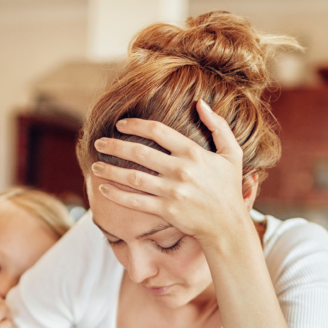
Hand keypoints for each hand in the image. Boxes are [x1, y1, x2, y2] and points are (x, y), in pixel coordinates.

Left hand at [89, 99, 255, 244]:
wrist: (227, 225)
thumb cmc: (228, 188)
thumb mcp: (232, 153)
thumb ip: (218, 126)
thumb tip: (200, 103)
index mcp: (193, 152)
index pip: (158, 131)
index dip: (136, 125)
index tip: (120, 124)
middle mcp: (180, 170)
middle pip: (139, 152)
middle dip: (115, 145)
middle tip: (99, 142)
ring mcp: (172, 191)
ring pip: (133, 177)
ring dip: (110, 170)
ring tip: (95, 166)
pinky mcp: (166, 210)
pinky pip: (135, 201)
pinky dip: (117, 195)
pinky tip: (103, 188)